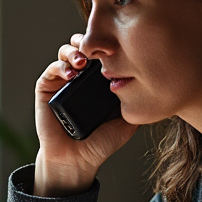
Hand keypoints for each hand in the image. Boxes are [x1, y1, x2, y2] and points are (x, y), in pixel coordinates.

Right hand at [33, 34, 138, 195]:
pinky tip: (72, 74)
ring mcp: (62, 82)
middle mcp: (80, 78)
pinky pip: (51, 69)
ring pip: (65, 53)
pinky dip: (61, 66)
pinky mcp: (46, 89)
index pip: (101, 53)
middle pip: (82, 46)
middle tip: (98, 50)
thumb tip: (155, 85)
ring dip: (74, 51)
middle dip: (89, 41)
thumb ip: (137, 103)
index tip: (119, 47)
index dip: (107, 45)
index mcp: (97, 82)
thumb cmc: (100, 144)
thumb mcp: (126, 120)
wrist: (78, 160)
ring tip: (83, 62)